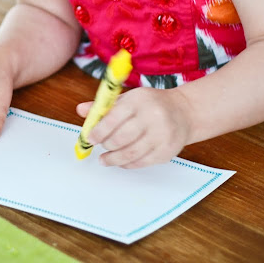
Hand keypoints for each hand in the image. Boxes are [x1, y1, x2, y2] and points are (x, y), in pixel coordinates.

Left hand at [76, 87, 191, 167]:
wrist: (183, 112)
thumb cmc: (150, 104)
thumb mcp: (128, 99)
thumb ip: (104, 106)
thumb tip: (80, 110)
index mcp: (139, 100)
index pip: (113, 118)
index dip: (98, 131)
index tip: (90, 138)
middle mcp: (152, 117)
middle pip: (121, 138)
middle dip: (106, 145)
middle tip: (100, 147)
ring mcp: (161, 135)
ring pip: (130, 153)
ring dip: (113, 159)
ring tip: (105, 160)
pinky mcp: (166, 151)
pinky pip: (141, 162)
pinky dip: (127, 164)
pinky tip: (121, 161)